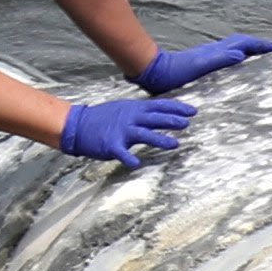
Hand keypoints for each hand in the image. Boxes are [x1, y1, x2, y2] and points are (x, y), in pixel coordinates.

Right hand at [56, 94, 196, 165]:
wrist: (78, 125)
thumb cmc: (104, 119)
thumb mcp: (125, 109)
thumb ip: (143, 113)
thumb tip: (163, 114)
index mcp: (134, 109)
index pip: (159, 106)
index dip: (176, 108)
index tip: (192, 111)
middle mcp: (130, 118)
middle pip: (154, 118)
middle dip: (171, 120)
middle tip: (187, 124)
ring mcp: (121, 131)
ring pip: (143, 134)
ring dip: (159, 139)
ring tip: (175, 144)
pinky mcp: (111, 144)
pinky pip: (122, 153)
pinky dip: (129, 158)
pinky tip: (136, 164)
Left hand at [138, 35, 271, 90]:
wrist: (154, 72)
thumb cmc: (175, 72)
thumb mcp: (199, 67)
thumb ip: (218, 59)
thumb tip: (239, 54)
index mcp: (216, 52)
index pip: (243, 44)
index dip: (261, 45)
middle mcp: (214, 52)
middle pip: (241, 44)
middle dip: (259, 46)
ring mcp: (208, 57)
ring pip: (235, 50)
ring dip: (250, 52)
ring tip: (262, 57)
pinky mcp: (202, 65)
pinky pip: (227, 59)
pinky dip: (238, 59)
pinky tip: (237, 68)